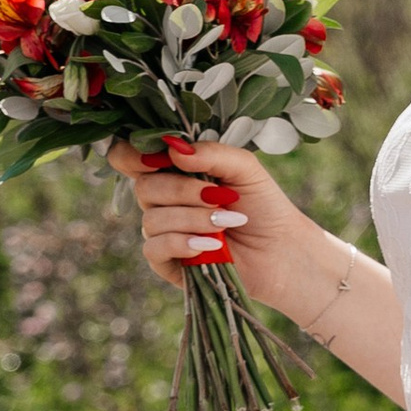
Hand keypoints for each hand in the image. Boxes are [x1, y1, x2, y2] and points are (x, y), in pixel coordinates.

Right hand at [108, 138, 345, 331]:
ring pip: (152, 219)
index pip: (129, 157)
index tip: (162, 158)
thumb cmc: (262, 205)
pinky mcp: (167, 262)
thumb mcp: (245, 169)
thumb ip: (212, 153)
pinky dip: (183, 243)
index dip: (132, 154)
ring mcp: (162, 232)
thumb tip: (174, 148)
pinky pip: (154, 249)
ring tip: (227, 223)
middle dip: (184, 190)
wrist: (282, 250)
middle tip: (219, 196)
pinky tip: (209, 245)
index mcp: (173, 171)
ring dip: (193, 219)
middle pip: (143, 187)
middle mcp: (161, 200)